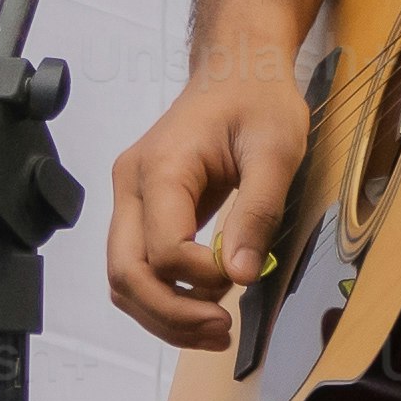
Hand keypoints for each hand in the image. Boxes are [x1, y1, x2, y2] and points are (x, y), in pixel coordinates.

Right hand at [103, 40, 313, 351]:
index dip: (199, 278)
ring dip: (163, 316)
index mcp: (160, 168)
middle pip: (126, 273)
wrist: (237, 70)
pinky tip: (200, 308)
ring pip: (123, 280)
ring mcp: (130, 198)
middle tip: (221, 330)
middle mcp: (131, 186)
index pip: (162, 249)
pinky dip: (162, 298)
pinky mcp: (141, 209)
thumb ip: (257, 212)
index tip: (241, 276)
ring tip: (214, 330)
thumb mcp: (276, 149)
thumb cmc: (257, 100)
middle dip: (172, 314)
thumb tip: (240, 275)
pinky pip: (136, 267)